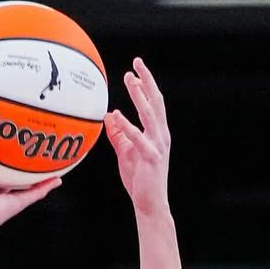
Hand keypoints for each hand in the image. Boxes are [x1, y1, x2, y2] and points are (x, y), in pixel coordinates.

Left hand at [104, 57, 171, 218]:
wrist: (150, 204)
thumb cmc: (139, 180)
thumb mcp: (126, 153)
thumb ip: (118, 135)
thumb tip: (108, 115)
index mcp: (157, 133)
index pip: (153, 103)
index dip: (146, 85)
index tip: (135, 69)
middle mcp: (161, 136)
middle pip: (155, 102)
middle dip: (146, 82)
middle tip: (135, 63)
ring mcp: (157, 146)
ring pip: (150, 115)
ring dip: (140, 96)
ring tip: (130, 80)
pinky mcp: (151, 158)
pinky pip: (138, 138)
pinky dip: (128, 125)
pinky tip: (117, 114)